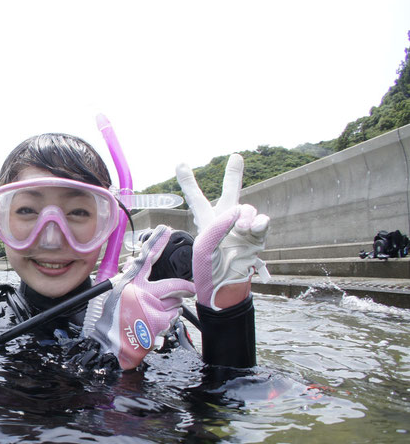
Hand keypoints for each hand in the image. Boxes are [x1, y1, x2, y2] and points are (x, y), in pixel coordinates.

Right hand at [89, 226, 195, 369]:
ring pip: (176, 303)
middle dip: (185, 289)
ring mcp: (153, 306)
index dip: (157, 242)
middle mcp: (143, 291)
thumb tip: (135, 262)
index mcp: (130, 282)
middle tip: (188, 290)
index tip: (167, 230)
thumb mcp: (117, 294)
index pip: (147, 257)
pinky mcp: (160, 321)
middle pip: (174, 285)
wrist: (112, 344)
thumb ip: (130, 279)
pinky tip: (155, 325)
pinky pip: (174, 318)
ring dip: (172, 309)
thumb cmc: (113, 320)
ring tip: (156, 315)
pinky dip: (169, 321)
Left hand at [176, 154, 268, 309]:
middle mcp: (225, 220)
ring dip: (245, 216)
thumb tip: (240, 212)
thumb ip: (218, 225)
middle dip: (234, 175)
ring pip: (247, 208)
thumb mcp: (205, 245)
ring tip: (240, 229)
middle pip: (230, 192)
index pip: (196, 198)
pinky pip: (262, 221)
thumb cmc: (209, 268)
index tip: (180, 163)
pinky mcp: (257, 236)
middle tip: (236, 157)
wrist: (225, 285)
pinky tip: (252, 230)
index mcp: (206, 222)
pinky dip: (259, 224)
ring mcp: (242, 227)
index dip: (188, 181)